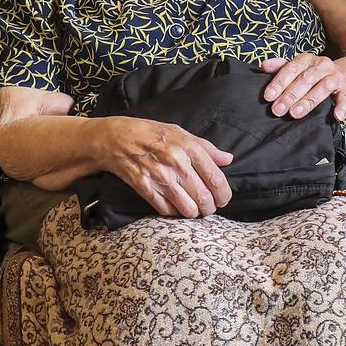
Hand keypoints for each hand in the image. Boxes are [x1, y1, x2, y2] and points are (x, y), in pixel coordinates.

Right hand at [96, 117, 233, 218]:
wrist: (117, 138)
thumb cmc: (151, 133)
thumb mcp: (180, 132)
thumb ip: (207, 147)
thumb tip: (228, 159)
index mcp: (188, 148)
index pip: (216, 179)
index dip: (224, 194)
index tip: (223, 198)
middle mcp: (176, 163)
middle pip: (204, 198)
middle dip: (210, 207)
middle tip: (209, 207)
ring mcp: (160, 178)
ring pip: (188, 209)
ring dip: (194, 212)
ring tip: (194, 208)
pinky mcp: (145, 189)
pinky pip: (167, 211)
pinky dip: (175, 213)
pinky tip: (175, 206)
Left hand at [262, 53, 345, 120]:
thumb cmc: (317, 74)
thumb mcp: (300, 67)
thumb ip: (282, 66)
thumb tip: (263, 66)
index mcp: (307, 59)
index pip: (291, 69)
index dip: (279, 82)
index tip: (268, 96)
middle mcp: (322, 66)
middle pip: (305, 79)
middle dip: (290, 95)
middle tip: (278, 110)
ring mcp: (336, 77)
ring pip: (322, 88)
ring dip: (309, 101)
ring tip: (295, 113)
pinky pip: (345, 98)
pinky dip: (341, 107)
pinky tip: (336, 116)